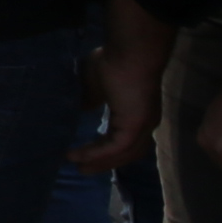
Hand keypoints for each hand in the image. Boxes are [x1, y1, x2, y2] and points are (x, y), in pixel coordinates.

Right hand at [72, 21, 166, 173]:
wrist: (130, 53)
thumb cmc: (113, 61)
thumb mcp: (94, 83)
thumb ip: (90, 98)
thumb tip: (83, 108)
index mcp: (137, 111)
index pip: (125, 138)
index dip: (106, 148)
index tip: (84, 153)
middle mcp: (144, 122)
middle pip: (126, 152)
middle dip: (104, 163)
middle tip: (81, 169)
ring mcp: (142, 125)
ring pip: (123, 154)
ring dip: (100, 162)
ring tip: (77, 167)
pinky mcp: (135, 126)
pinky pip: (115, 147)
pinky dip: (96, 154)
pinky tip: (77, 157)